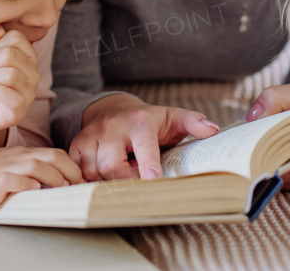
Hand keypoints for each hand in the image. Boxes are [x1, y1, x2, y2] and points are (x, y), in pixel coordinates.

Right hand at [0, 146, 83, 220]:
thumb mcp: (5, 171)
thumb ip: (26, 175)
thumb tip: (52, 188)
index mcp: (20, 155)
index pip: (55, 154)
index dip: (73, 167)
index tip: (84, 183)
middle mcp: (15, 158)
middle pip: (51, 156)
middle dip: (71, 171)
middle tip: (82, 187)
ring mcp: (3, 168)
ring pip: (36, 164)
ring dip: (54, 176)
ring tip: (64, 189)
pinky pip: (12, 179)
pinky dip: (25, 183)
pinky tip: (33, 189)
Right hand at [70, 93, 218, 181]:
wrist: (113, 108)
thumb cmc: (148, 120)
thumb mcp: (172, 118)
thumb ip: (193, 122)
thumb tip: (213, 130)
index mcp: (139, 122)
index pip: (143, 145)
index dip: (147, 163)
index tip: (152, 179)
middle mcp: (112, 127)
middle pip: (112, 165)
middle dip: (125, 179)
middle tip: (136, 180)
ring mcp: (91, 135)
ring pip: (92, 170)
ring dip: (106, 181)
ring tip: (120, 176)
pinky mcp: (77, 144)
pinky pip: (77, 169)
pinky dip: (86, 180)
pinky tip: (99, 180)